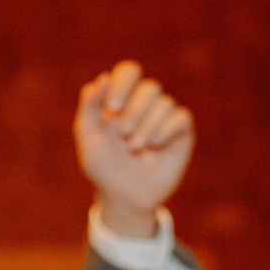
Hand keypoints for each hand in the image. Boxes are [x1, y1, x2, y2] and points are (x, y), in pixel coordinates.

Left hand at [75, 60, 194, 238]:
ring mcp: (164, 119)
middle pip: (149, 87)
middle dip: (134, 110)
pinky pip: (181, 117)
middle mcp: (145, 105)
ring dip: (147, 126)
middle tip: (122, 134)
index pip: (129, 71)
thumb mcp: (87, 137)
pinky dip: (165, 129)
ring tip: (135, 148)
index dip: (123, 84)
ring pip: (165, 102)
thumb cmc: (102, 168)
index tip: (111, 110)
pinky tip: (154, 146)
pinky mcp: (181, 134)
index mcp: (122, 100)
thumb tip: (103, 78)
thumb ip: (89, 106)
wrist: (121, 198)